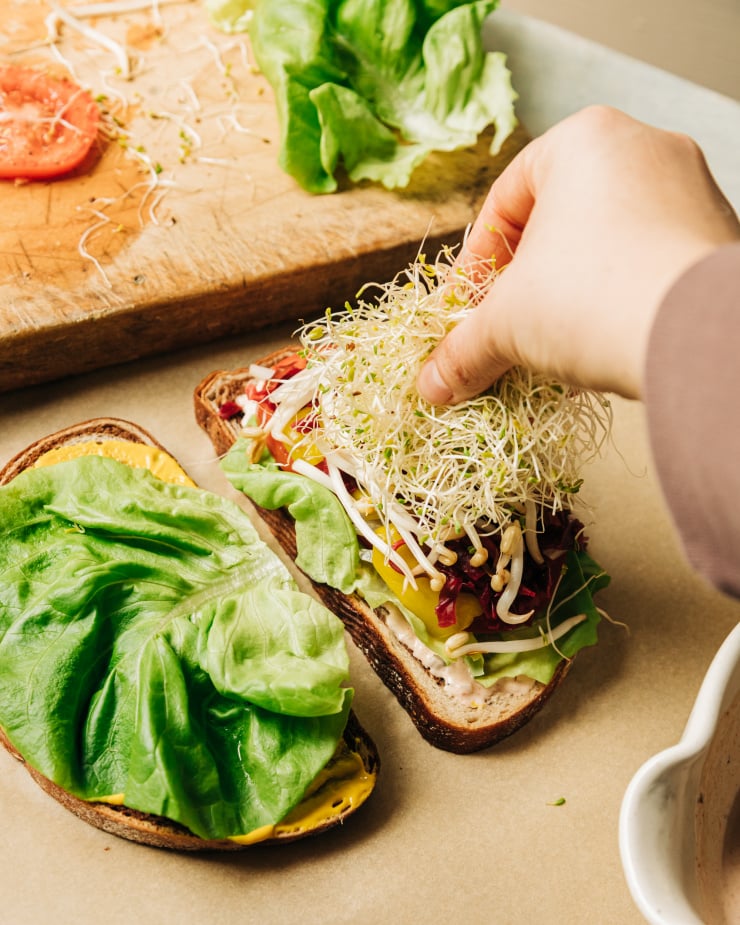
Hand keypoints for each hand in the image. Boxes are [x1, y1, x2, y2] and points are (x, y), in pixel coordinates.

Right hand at [417, 105, 739, 401]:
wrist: (697, 338)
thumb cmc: (590, 299)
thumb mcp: (505, 326)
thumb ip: (463, 350)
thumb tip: (432, 385)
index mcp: (584, 140)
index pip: (505, 201)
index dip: (476, 264)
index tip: (467, 310)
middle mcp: (645, 147)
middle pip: (559, 219)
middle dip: (526, 279)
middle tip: (508, 326)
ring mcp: (692, 188)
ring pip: (608, 240)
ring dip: (572, 290)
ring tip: (557, 342)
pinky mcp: (720, 235)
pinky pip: (652, 261)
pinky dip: (621, 297)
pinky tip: (607, 341)